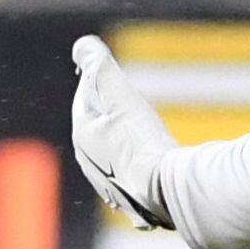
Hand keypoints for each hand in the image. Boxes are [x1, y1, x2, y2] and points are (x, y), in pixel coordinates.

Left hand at [68, 34, 177, 229]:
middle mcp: (90, 164)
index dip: (101, 84)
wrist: (166, 192)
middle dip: (114, 116)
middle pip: (101, 129)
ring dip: (126, 145)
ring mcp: (110, 186)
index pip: (87, 100)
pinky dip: (139, 172)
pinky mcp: (132, 203)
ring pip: (115, 156)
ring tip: (145, 138)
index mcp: (82, 136)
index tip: (115, 76)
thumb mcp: (120, 96)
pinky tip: (153, 172)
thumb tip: (82, 45)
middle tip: (133, 105)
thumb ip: (99, 67)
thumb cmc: (143, 143)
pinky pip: (132, 180)